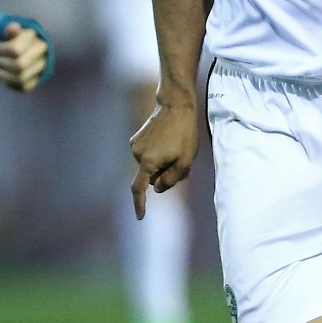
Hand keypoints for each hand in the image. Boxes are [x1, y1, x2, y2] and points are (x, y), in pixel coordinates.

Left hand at [0, 22, 48, 91]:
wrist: (27, 47)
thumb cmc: (17, 37)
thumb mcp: (13, 31)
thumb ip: (12, 30)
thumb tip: (12, 27)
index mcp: (39, 42)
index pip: (15, 49)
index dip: (1, 49)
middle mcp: (44, 57)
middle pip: (19, 66)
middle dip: (0, 62)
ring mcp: (41, 71)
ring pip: (20, 78)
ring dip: (1, 73)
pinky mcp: (36, 82)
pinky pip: (22, 87)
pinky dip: (8, 81)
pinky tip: (0, 72)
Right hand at [130, 102, 198, 218]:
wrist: (175, 106)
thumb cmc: (184, 134)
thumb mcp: (185, 161)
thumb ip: (171, 179)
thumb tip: (157, 188)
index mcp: (148, 163)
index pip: (139, 189)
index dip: (140, 204)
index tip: (140, 216)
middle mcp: (137, 155)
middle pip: (150, 176)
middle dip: (163, 175)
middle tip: (182, 164)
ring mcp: (135, 145)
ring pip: (149, 164)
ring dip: (161, 163)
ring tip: (176, 148)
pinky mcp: (136, 137)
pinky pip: (147, 154)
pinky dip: (157, 153)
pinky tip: (168, 140)